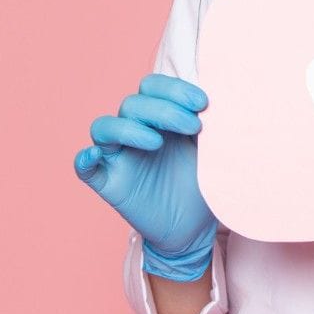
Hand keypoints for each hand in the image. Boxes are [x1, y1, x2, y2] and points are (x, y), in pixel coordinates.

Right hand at [73, 73, 217, 280]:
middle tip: (193, 126)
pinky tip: (93, 156)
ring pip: (105, 127)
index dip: (174, 89)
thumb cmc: (203, 181)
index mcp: (159, 116)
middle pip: (132, 104)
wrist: (195, 226)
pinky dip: (84, 159)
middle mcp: (134, 130)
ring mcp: (118, 156)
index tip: (203, 103)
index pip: (152, 86)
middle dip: (164, 109)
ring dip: (129, 128)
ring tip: (157, 142)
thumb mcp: (212, 149)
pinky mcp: (108, 183)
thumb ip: (213, 124)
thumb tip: (230, 98)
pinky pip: (84, 169)